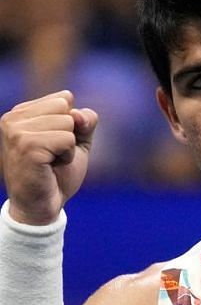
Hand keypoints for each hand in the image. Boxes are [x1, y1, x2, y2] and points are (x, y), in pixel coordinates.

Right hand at [0, 91, 96, 224]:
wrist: (43, 206)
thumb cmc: (57, 173)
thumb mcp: (77, 141)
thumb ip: (84, 120)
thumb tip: (78, 113)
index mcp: (20, 113)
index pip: (64, 98)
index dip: (72, 125)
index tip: (54, 144)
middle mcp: (12, 118)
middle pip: (66, 108)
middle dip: (70, 134)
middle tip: (53, 155)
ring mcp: (16, 131)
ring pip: (68, 122)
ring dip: (68, 147)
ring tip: (51, 161)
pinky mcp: (26, 146)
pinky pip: (67, 139)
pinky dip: (67, 155)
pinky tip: (51, 166)